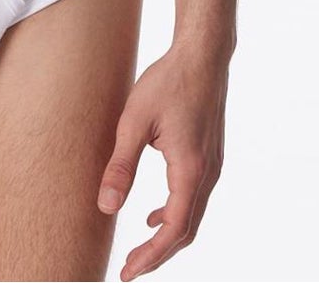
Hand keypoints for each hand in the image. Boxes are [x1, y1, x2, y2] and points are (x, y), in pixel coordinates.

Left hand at [96, 41, 228, 278]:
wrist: (202, 56)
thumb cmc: (167, 82)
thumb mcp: (134, 122)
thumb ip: (120, 166)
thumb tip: (106, 207)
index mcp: (190, 170)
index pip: (172, 230)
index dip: (150, 256)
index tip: (127, 273)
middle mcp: (207, 174)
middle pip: (185, 231)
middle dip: (158, 254)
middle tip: (129, 268)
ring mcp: (212, 166)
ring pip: (191, 216)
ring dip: (166, 235)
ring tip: (138, 249)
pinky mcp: (209, 156)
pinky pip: (193, 197)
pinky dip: (174, 214)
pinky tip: (153, 213)